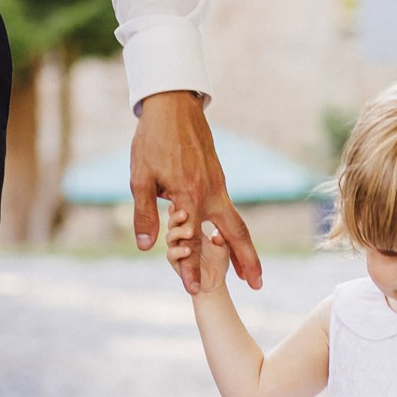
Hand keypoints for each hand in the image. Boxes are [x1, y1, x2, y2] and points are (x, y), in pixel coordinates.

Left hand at [131, 91, 261, 294]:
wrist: (173, 107)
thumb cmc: (152, 141)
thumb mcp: (140, 178)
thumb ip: (144, 214)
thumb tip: (146, 246)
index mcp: (188, 195)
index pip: (191, 240)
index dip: (190, 267)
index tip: (194, 289)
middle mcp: (210, 193)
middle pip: (234, 234)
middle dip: (247, 261)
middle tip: (256, 285)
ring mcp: (219, 186)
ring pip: (237, 224)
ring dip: (246, 250)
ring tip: (252, 273)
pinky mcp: (219, 180)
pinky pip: (229, 211)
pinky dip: (235, 232)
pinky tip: (232, 243)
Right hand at [167, 207, 231, 292]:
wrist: (213, 282)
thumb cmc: (218, 259)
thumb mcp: (224, 244)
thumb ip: (221, 235)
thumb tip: (217, 234)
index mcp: (190, 226)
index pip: (183, 213)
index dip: (182, 206)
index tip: (186, 198)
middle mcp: (180, 236)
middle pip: (173, 222)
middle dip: (177, 216)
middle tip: (184, 213)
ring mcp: (175, 248)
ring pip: (170, 237)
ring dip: (179, 233)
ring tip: (190, 232)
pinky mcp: (175, 262)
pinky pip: (172, 254)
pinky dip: (179, 251)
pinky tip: (188, 250)